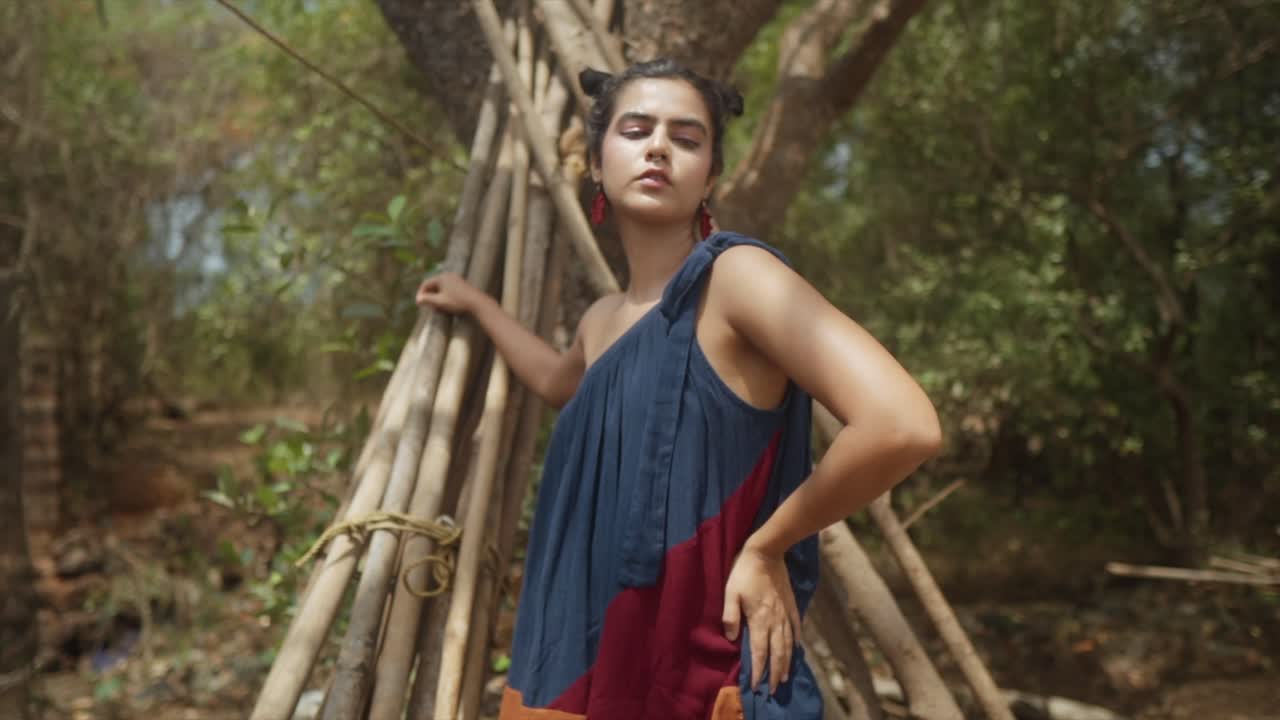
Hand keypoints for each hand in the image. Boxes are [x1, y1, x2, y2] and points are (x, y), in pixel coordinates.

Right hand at [415, 271, 478, 314]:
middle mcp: (449, 275)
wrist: (478, 303)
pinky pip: (449, 289)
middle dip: (429, 295)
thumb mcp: (440, 302)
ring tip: (435, 306)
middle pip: (434, 284)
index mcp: (442, 277)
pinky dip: (444, 296)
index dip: (421, 293)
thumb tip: (418, 299)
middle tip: (426, 305)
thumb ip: (428, 300)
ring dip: (436, 296)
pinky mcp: (462, 285)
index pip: (426, 283)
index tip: (418, 304)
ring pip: (441, 287)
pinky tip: (446, 305)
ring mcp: (456, 279)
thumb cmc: (458, 302)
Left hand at [722, 544, 801, 694]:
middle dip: (775, 672)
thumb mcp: (730, 592)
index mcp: (760, 620)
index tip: (756, 685)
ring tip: (785, 675)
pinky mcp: (791, 603)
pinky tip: (797, 647)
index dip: (758, 670)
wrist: (766, 552)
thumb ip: (730, 616)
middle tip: (773, 688)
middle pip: (777, 652)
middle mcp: (775, 620)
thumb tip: (732, 638)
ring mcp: (785, 612)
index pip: (759, 652)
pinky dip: (796, 639)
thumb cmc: (744, 572)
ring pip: (788, 643)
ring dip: (786, 661)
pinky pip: (796, 626)